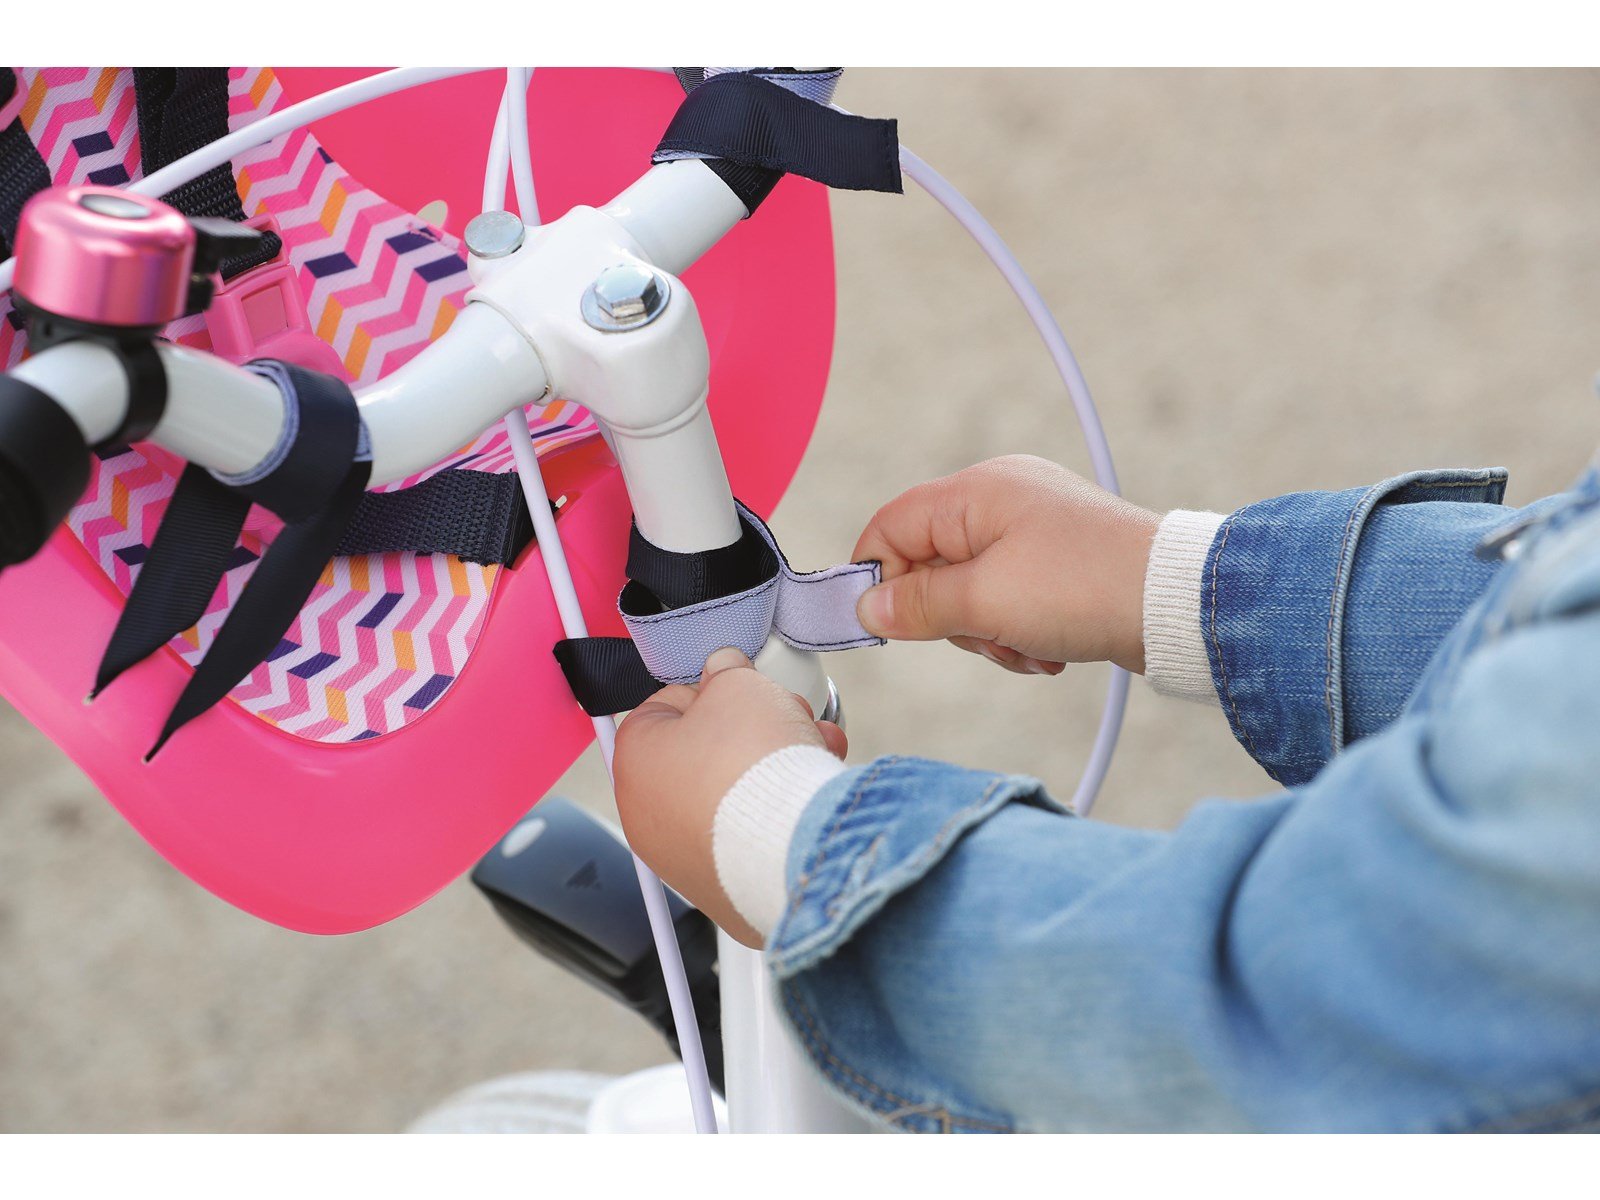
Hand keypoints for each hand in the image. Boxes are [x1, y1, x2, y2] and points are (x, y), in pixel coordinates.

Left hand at [613, 647, 846, 947]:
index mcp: (633, 760)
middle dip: (752, 729)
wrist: (794, 849)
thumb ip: (727, 671)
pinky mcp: (724, 888)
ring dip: (775, 765)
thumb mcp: (739, 684)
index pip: (665, 705)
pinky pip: (750, 834)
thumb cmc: (752, 767)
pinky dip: (779, 811)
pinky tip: (814, 789)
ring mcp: (683, 858)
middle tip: (783, 716)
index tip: (741, 687)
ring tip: (812, 749)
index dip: (712, 688)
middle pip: (704, 751)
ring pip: (732, 793)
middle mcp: (646, 817)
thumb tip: (726, 669)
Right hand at [853, 454, 1157, 673]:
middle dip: (949, 616)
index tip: (884, 625)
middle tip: (986, 637)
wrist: (1180, 606)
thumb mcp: (985, 602)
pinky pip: (1008, 599)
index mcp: (976, 492)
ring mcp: (1031, 529)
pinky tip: (1048, 649)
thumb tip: (868, 607)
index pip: (890, 525)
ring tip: (1029, 647)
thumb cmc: (1087, 588)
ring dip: (988, 633)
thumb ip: (917, 605)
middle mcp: (1002, 499)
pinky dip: (1018, 631)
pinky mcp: (1057, 561)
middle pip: (929, 564)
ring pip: (969, 590)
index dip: (877, 577)